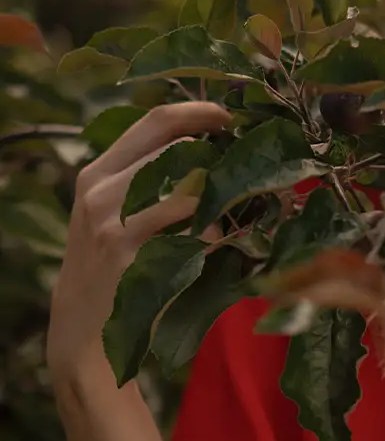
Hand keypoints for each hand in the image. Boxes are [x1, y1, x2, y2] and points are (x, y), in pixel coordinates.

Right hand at [47, 101, 231, 385]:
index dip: (200, 111)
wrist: (81, 328)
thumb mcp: (117, 210)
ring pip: (189, 187)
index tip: (232, 116)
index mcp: (100, 171)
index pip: (156, 120)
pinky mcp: (128, 255)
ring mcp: (112, 222)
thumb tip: (218, 142)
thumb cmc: (116, 262)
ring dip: (222, 198)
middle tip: (248, 166)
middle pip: (178, 148)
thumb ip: (152, 175)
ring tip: (236, 213)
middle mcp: (100, 189)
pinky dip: (216, 235)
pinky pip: (192, 231)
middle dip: (221, 154)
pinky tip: (219, 247)